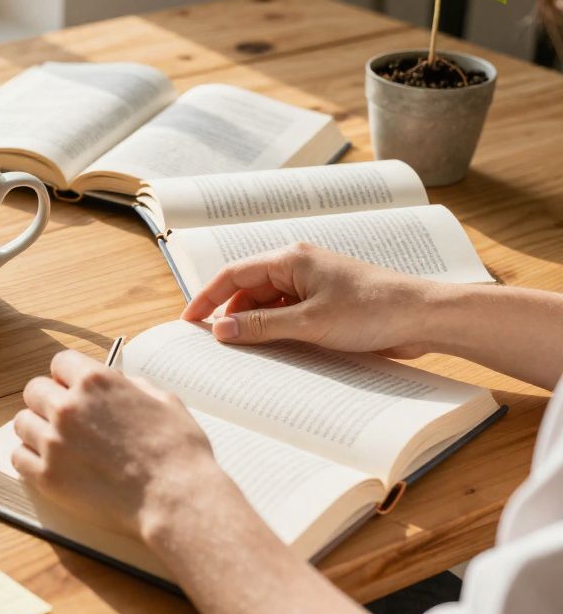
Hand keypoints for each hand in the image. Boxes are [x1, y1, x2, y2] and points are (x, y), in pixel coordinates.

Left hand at [11, 349, 232, 539]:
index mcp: (95, 381)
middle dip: (48, 401)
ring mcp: (53, 442)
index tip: (72, 389)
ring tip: (59, 445)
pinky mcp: (47, 476)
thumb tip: (116, 383)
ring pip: (23, 423)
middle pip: (34, 390)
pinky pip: (18, 457)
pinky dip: (30, 459)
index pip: (59, 362)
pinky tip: (50, 464)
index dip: (68, 376)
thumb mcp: (163, 400)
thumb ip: (131, 386)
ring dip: (37, 430)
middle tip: (65, 420)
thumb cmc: (178, 451)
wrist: (176, 499)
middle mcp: (67, 406)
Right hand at [181, 242, 441, 357]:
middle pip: (249, 291)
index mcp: (290, 260)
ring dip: (255, 327)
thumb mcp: (309, 322)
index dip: (207, 297)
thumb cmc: (372, 310)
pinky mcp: (328, 304)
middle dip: (231, 316)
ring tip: (245, 354)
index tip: (189, 322)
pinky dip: (277, 332)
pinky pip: (289, 316)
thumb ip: (260, 325)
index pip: (233, 274)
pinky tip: (275, 352)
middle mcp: (299, 267)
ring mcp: (314, 286)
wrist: (425, 317)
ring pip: (269, 305)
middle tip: (217, 346)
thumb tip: (220, 329)